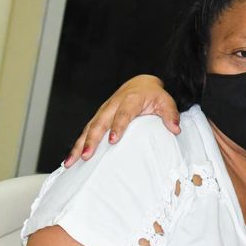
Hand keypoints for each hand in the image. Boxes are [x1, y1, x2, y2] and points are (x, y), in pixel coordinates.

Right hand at [64, 75, 179, 166]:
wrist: (141, 84)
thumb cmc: (153, 95)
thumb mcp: (165, 101)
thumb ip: (170, 114)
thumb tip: (175, 129)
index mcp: (130, 100)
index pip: (123, 114)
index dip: (117, 126)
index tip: (113, 140)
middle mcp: (113, 105)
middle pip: (100, 122)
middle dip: (92, 140)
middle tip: (86, 156)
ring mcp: (103, 111)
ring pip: (89, 128)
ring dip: (79, 145)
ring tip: (71, 161)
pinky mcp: (98, 117)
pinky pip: (86, 131)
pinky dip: (77, 144)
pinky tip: (70, 159)